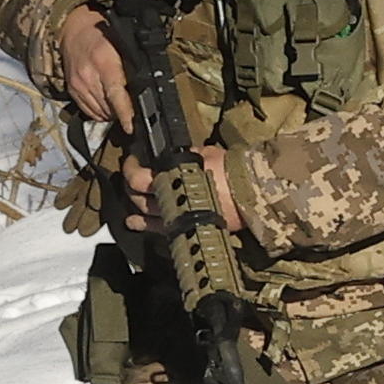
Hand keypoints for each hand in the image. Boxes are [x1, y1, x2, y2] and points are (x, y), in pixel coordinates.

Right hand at [56, 5, 131, 127]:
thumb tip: (149, 89)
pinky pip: (88, 110)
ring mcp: (77, 84)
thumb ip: (134, 66)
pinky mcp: (71, 90)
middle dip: (123, 114)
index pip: (116, 94)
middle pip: (108, 106)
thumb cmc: (104, 36)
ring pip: (99, 112)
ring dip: (112, 115)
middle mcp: (88, 75)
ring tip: (123, 110)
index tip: (131, 126)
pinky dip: (100, 113)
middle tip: (136, 115)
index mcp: (104, 62)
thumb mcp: (124, 45)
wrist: (74, 29)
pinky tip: (109, 107)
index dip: (125, 113)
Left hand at [123, 146, 237, 235]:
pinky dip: (145, 225)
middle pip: (136, 195)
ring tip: (132, 199)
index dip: (130, 167)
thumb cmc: (233, 171)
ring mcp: (174, 216)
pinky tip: (135, 222)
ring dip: (135, 205)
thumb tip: (174, 154)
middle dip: (130, 185)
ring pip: (144, 213)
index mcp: (170, 177)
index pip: (137, 177)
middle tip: (134, 175)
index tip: (133, 159)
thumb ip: (186, 155)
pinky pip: (158, 229)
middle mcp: (168, 198)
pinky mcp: (185, 229)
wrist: (253, 194)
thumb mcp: (207, 153)